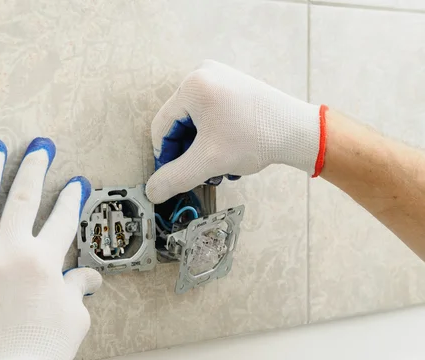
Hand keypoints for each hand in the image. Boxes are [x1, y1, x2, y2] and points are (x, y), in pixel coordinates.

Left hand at [0, 138, 101, 359]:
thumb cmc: (41, 350)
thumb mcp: (74, 317)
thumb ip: (78, 288)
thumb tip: (88, 277)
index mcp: (45, 260)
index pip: (62, 217)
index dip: (72, 197)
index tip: (76, 183)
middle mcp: (12, 250)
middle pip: (24, 196)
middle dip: (35, 166)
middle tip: (40, 146)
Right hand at [145, 60, 326, 203]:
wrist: (299, 131)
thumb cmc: (257, 139)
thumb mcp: (208, 162)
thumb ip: (175, 178)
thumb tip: (153, 191)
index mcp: (192, 86)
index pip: (161, 127)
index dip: (165, 156)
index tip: (176, 175)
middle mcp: (203, 74)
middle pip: (178, 123)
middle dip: (188, 151)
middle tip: (202, 171)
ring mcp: (219, 78)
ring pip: (194, 121)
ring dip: (201, 146)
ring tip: (220, 163)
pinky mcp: (232, 85)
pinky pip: (210, 114)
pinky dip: (214, 135)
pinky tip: (229, 151)